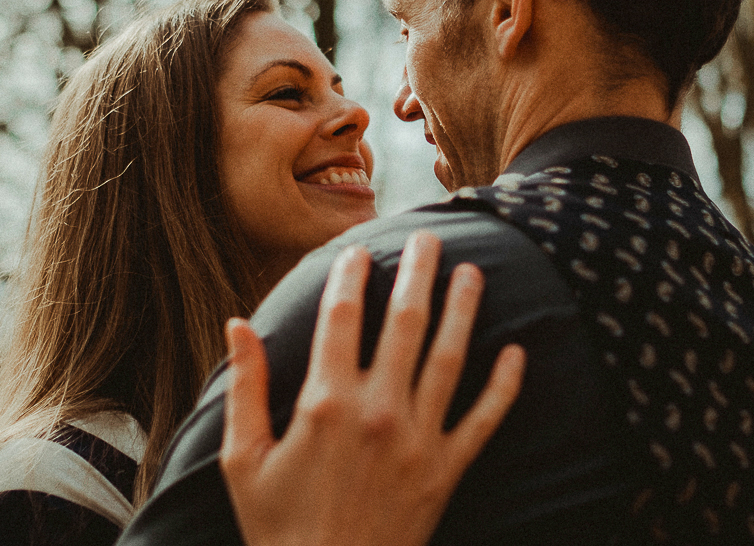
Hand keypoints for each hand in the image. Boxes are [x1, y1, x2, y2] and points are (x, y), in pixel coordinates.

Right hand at [221, 231, 526, 545]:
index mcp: (324, 402)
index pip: (340, 318)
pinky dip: (505, 385)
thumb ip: (245, 386)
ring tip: (473, 271)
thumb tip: (236, 323)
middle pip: (404, 322)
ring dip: (464, 309)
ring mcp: (418, 440)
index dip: (349, 276)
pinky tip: (517, 351)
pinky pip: (485, 420)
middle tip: (427, 236)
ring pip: (449, 358)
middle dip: (416, 272)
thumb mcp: (244, 458)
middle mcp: (377, 411)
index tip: (356, 250)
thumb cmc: (277, 527)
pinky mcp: (447, 471)